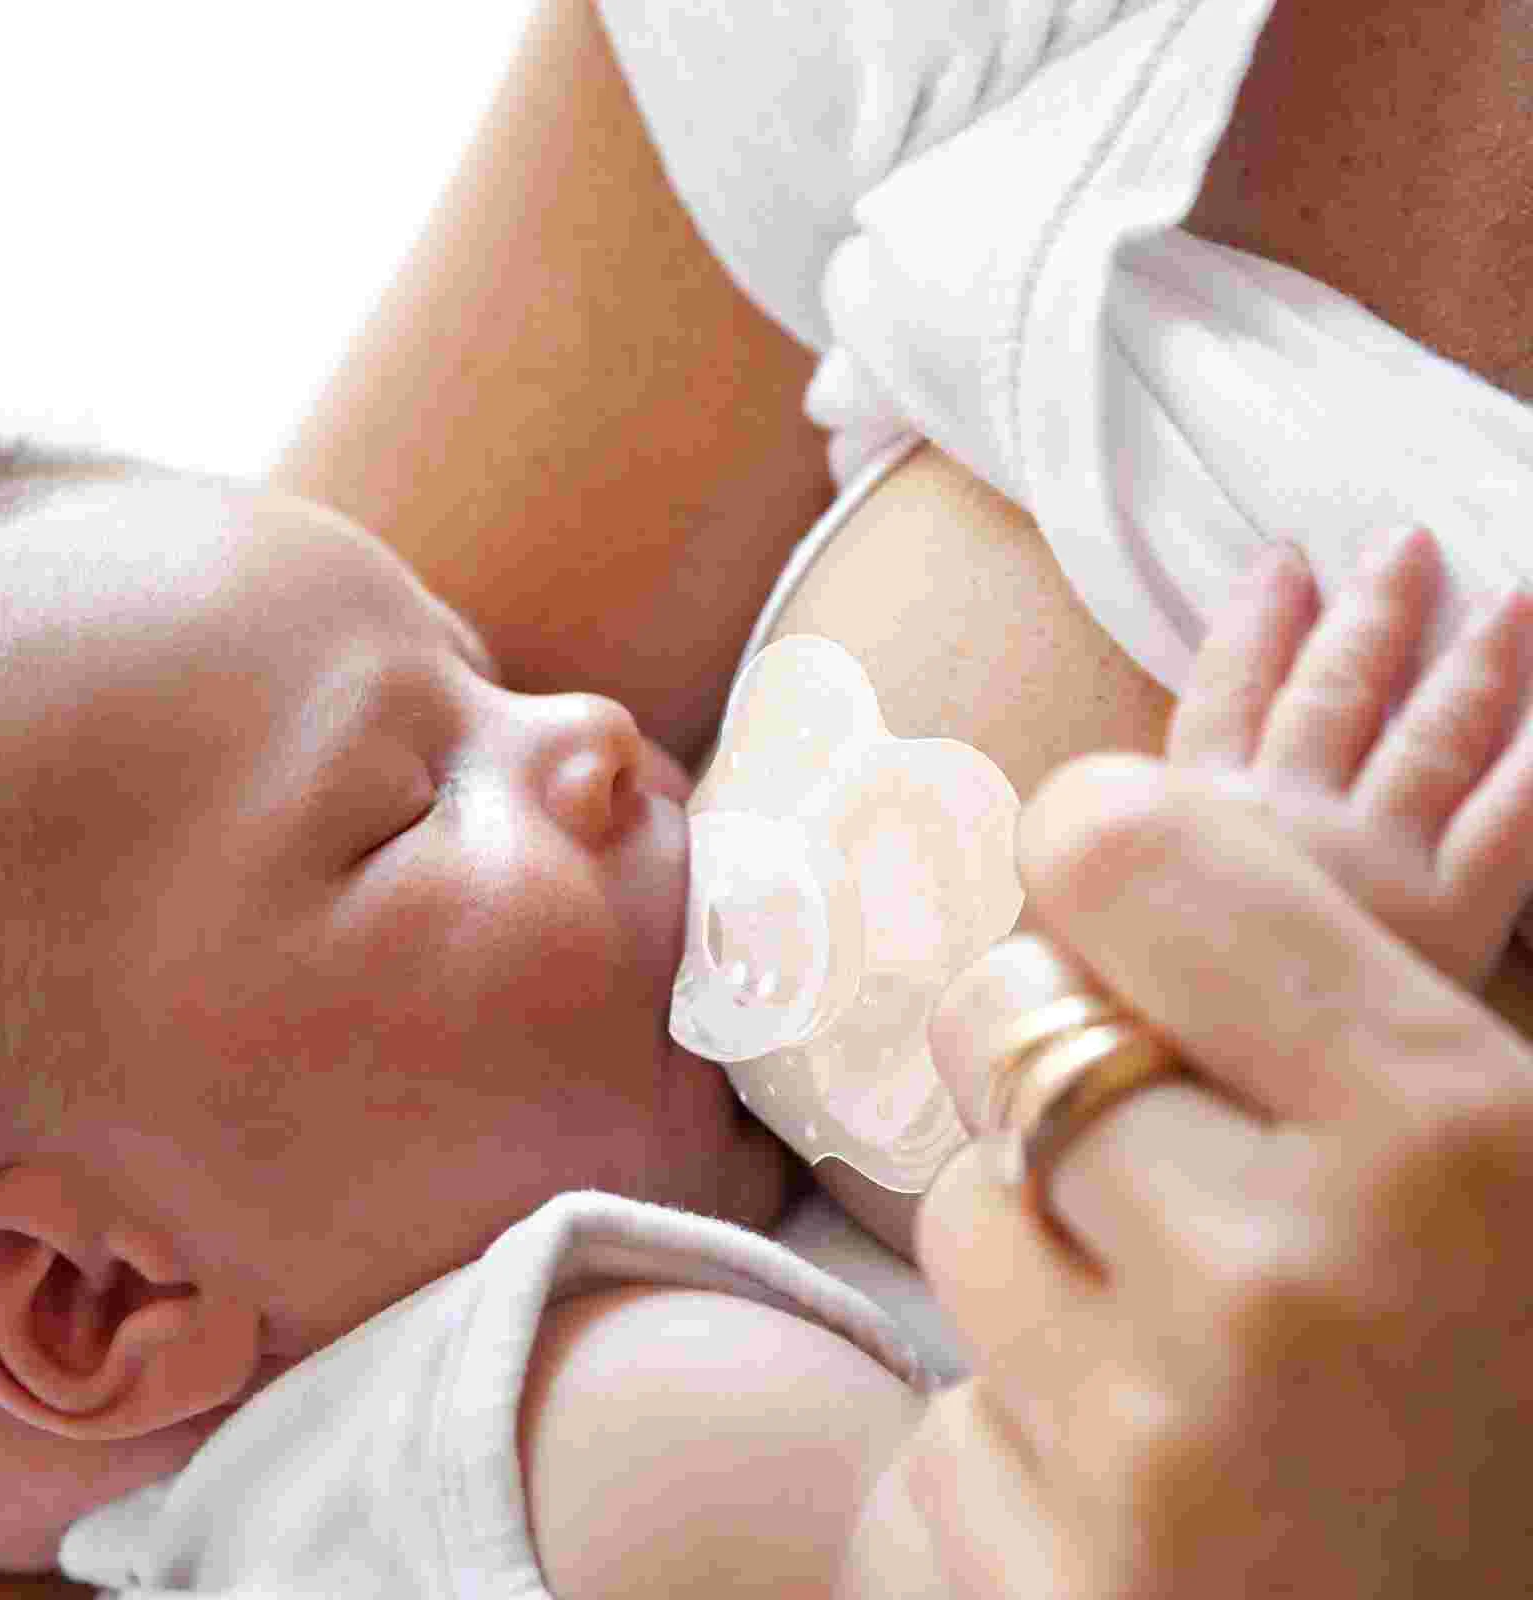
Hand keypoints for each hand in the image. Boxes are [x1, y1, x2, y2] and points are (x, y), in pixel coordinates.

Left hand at [854, 753, 1532, 1596]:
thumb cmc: (1515, 1408)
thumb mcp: (1513, 1167)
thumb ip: (1345, 999)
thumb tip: (1111, 832)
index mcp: (1444, 1137)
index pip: (1116, 853)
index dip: (1108, 864)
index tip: (1126, 914)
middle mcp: (1284, 1285)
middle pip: (995, 1023)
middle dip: (1057, 1071)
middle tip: (1162, 1167)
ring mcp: (1149, 1459)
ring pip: (961, 1219)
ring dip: (1040, 1263)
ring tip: (1187, 1369)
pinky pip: (943, 1418)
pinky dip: (1018, 1444)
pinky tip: (1153, 1511)